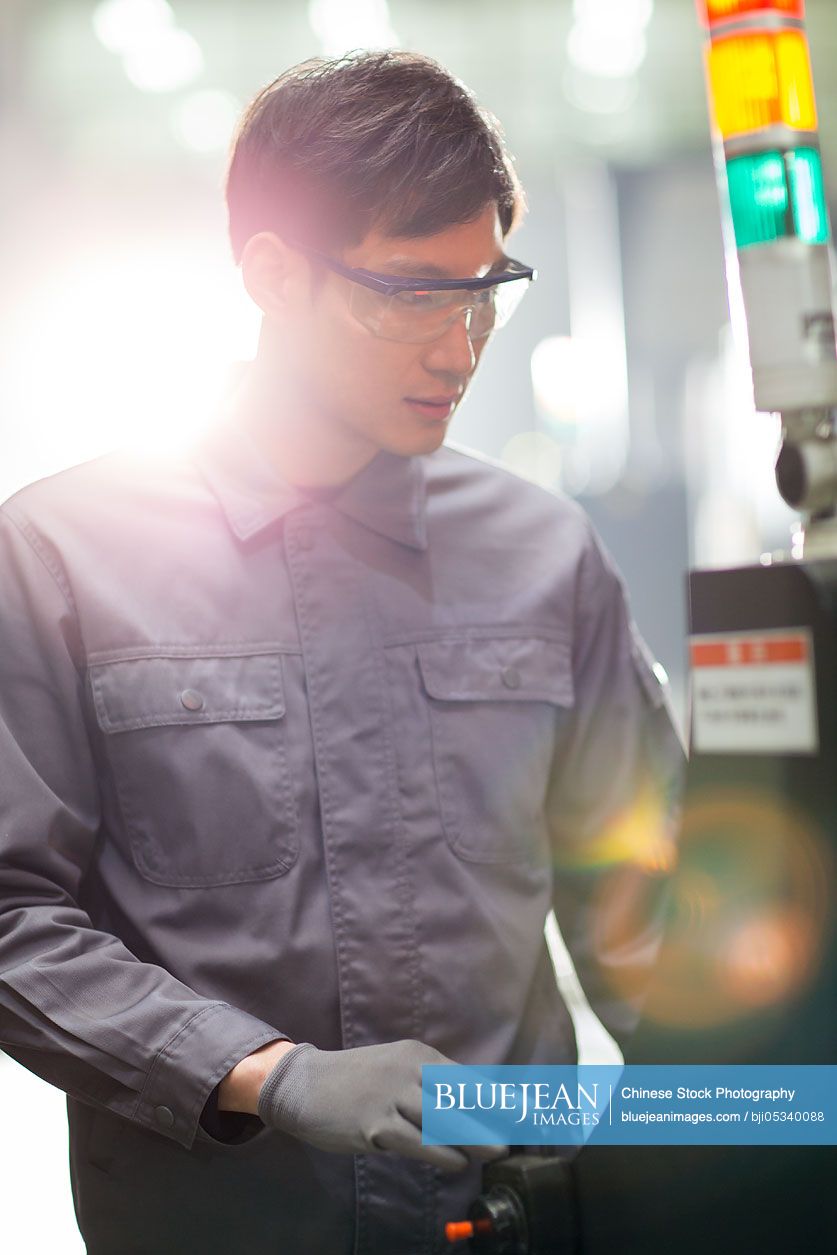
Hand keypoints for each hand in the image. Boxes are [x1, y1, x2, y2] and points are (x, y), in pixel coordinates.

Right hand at [257, 1039, 507, 1172]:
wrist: (304, 1084)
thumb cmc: (358, 1082)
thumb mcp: (397, 1071)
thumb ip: (431, 1088)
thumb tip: (473, 1109)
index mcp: (419, 1057)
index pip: (469, 1079)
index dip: (500, 1097)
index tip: (529, 1110)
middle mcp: (409, 1071)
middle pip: (462, 1095)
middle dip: (496, 1114)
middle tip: (523, 1131)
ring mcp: (391, 1096)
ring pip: (443, 1119)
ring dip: (474, 1136)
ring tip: (498, 1150)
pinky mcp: (374, 1123)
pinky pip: (415, 1142)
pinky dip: (440, 1154)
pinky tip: (456, 1163)